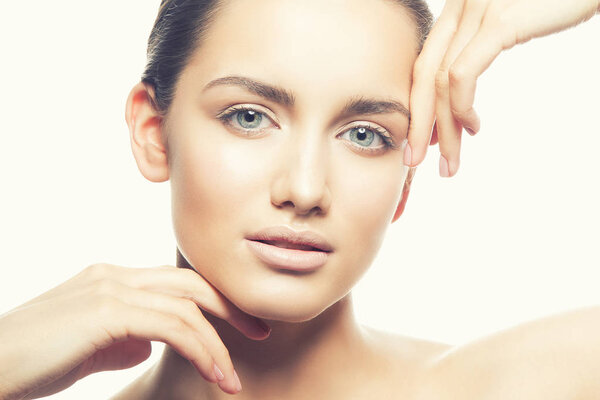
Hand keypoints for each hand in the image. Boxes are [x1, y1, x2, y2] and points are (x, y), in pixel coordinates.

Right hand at [0, 263, 270, 398]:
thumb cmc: (33, 362)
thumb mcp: (88, 347)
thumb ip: (122, 338)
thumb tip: (148, 343)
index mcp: (114, 279)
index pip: (178, 282)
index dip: (215, 301)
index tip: (242, 325)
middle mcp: (117, 276)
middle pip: (192, 283)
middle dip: (231, 308)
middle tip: (262, 331)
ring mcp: (112, 289)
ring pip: (187, 306)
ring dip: (218, 343)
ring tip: (233, 379)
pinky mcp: (107, 311)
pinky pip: (172, 325)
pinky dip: (201, 348)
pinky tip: (215, 372)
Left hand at [404, 0, 599, 176]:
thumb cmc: (556, 0)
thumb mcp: (509, 21)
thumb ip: (481, 45)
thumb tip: (463, 84)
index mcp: (458, 8)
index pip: (425, 64)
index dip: (420, 105)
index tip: (423, 138)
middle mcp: (460, 6)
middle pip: (423, 75)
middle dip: (417, 124)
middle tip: (415, 160)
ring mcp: (475, 12)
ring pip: (440, 82)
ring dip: (443, 129)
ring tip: (449, 161)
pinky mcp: (497, 22)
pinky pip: (462, 75)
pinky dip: (461, 107)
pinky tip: (472, 127)